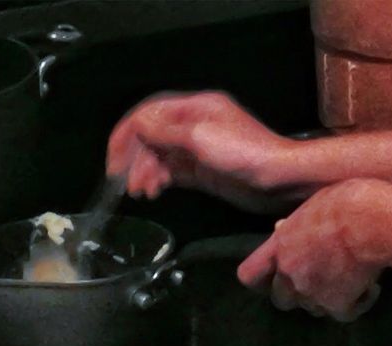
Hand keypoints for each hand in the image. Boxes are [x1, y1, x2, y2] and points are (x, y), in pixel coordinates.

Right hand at [106, 91, 294, 212]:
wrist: (278, 179)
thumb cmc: (245, 154)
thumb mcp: (201, 138)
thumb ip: (166, 132)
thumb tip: (138, 126)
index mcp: (194, 108)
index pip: (150, 114)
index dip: (127, 133)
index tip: (113, 158)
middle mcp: (193, 125)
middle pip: (152, 136)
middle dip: (135, 158)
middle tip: (122, 182)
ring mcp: (198, 149)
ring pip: (160, 157)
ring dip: (145, 172)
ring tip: (141, 192)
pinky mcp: (202, 171)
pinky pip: (172, 172)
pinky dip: (159, 180)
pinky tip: (154, 192)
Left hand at [238, 180, 384, 321]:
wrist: (370, 222)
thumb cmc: (343, 202)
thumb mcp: (310, 206)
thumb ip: (293, 226)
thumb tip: (279, 229)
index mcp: (279, 249)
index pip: (249, 275)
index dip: (260, 280)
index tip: (272, 277)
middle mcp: (290, 276)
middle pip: (281, 300)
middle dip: (297, 293)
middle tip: (319, 278)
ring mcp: (311, 295)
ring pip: (312, 308)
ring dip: (326, 298)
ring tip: (348, 278)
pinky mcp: (337, 306)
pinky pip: (344, 314)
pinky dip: (357, 303)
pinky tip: (370, 288)